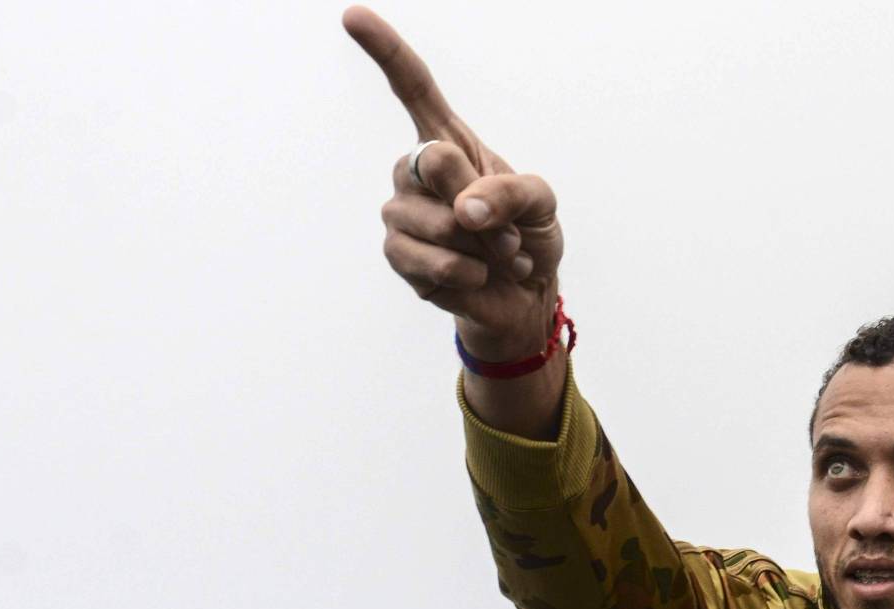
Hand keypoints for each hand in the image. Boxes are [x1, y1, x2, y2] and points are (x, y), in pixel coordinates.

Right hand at [345, 8, 563, 358]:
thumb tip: (465, 208)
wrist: (524, 296)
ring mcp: (401, 214)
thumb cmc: (529, 237)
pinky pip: (435, 264)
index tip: (353, 15)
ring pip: (436, 222)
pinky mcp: (399, 257)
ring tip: (494, 256)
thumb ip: (512, 192)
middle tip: (503, 230)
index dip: (385, 51)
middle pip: (432, 162)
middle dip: (480, 200)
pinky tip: (479, 276)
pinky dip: (472, 274)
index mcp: (447, 142)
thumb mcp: (541, 203)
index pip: (412, 88)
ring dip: (481, 247)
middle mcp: (414, 172)